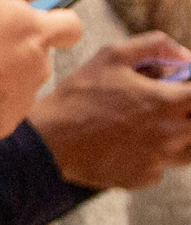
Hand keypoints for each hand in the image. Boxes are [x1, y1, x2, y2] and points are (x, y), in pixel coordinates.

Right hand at [0, 0, 84, 137]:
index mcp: (39, 32)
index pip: (71, 25)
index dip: (58, 19)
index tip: (38, 16)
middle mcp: (40, 64)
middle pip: (43, 53)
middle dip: (24, 47)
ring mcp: (25, 93)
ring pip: (23, 78)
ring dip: (5, 71)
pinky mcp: (7, 117)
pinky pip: (4, 102)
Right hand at [26, 33, 190, 189]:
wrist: (48, 140)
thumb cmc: (79, 96)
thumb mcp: (111, 56)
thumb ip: (155, 46)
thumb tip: (185, 55)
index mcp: (168, 102)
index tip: (183, 87)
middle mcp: (172, 133)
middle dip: (186, 112)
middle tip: (164, 105)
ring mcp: (160, 159)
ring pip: (188, 150)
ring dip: (178, 136)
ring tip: (146, 126)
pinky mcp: (145, 178)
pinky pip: (162, 167)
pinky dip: (153, 156)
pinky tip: (127, 146)